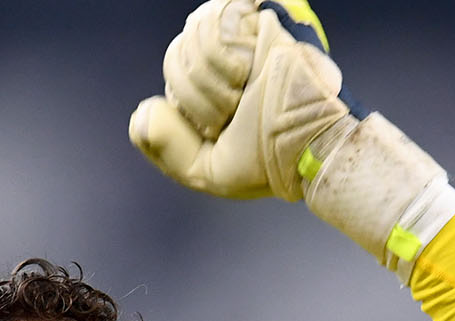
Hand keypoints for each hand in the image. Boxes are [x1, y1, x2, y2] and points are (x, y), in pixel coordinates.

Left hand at [130, 0, 454, 274]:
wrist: (312, 145)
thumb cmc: (271, 160)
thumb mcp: (207, 171)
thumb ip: (166, 149)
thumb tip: (142, 112)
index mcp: (213, 84)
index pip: (174, 76)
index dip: (189, 107)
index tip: (222, 127)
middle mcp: (226, 53)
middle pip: (176, 55)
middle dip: (199, 96)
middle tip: (236, 110)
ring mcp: (244, 29)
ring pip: (192, 37)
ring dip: (215, 79)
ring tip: (247, 91)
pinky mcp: (261, 11)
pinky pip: (215, 20)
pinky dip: (225, 56)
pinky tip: (252, 69)